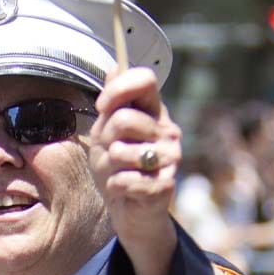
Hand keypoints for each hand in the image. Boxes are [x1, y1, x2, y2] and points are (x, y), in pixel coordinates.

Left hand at [89, 68, 180, 248]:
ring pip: (120, 151)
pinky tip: (124, 188)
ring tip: (119, 170)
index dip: (118, 89)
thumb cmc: (117, 165)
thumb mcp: (106, 130)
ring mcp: (170, 158)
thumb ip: (112, 101)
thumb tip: (115, 66)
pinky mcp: (164, 185)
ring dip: (109, 165)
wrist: (129, 208)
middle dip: (105, 138)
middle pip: (123, 119)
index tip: (103, 107)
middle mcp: (168, 130)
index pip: (145, 79)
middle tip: (111, 152)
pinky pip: (123, 179)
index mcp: (154, 111)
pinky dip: (114, 185)